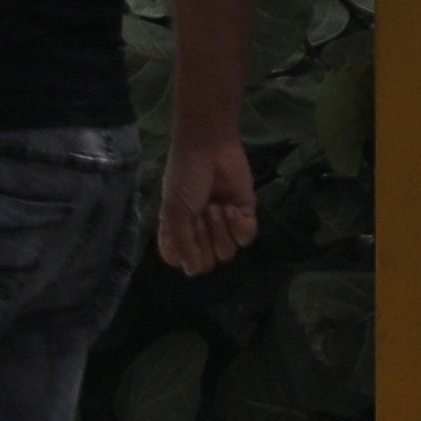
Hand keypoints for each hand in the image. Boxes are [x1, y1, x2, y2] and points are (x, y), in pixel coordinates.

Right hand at [157, 136, 255, 275]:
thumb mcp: (174, 213)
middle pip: (209, 262)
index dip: (188, 254)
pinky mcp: (244, 214)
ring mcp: (223, 226)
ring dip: (220, 228)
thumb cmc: (185, 179)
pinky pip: (246, 238)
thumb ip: (182, 245)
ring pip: (227, 252)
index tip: (184, 232)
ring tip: (215, 205)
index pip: (186, 264)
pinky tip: (231, 208)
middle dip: (205, 238)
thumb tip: (191, 272)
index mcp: (180, 234)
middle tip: (201, 213)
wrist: (208, 148)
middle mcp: (201, 234)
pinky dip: (239, 225)